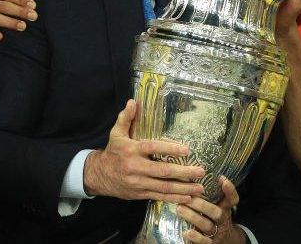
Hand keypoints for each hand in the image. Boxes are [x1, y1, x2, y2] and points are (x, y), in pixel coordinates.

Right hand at [83, 99, 205, 201]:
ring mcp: (138, 183)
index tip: (186, 150)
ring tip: (199, 188)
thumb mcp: (116, 133)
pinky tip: (187, 198)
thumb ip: (126, 118)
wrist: (99, 175)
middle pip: (162, 171)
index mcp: (131, 150)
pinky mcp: (140, 194)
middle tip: (200, 171)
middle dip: (183, 172)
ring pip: (163, 187)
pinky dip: (174, 198)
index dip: (169, 149)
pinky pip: (159, 197)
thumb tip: (133, 102)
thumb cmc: (113, 152)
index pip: (152, 148)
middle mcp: (135, 167)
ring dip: (183, 188)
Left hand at [179, 177, 244, 243]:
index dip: (229, 190)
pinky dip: (195, 237)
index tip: (222, 179)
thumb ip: (210, 193)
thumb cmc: (214, 217)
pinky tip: (186, 232)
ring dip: (193, 217)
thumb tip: (193, 174)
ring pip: (207, 225)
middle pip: (216, 212)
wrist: (225, 240)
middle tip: (187, 197)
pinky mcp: (210, 243)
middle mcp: (223, 219)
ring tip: (179, 209)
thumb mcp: (216, 205)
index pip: (232, 198)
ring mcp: (217, 232)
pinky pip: (204, 242)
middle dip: (202, 205)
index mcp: (225, 208)